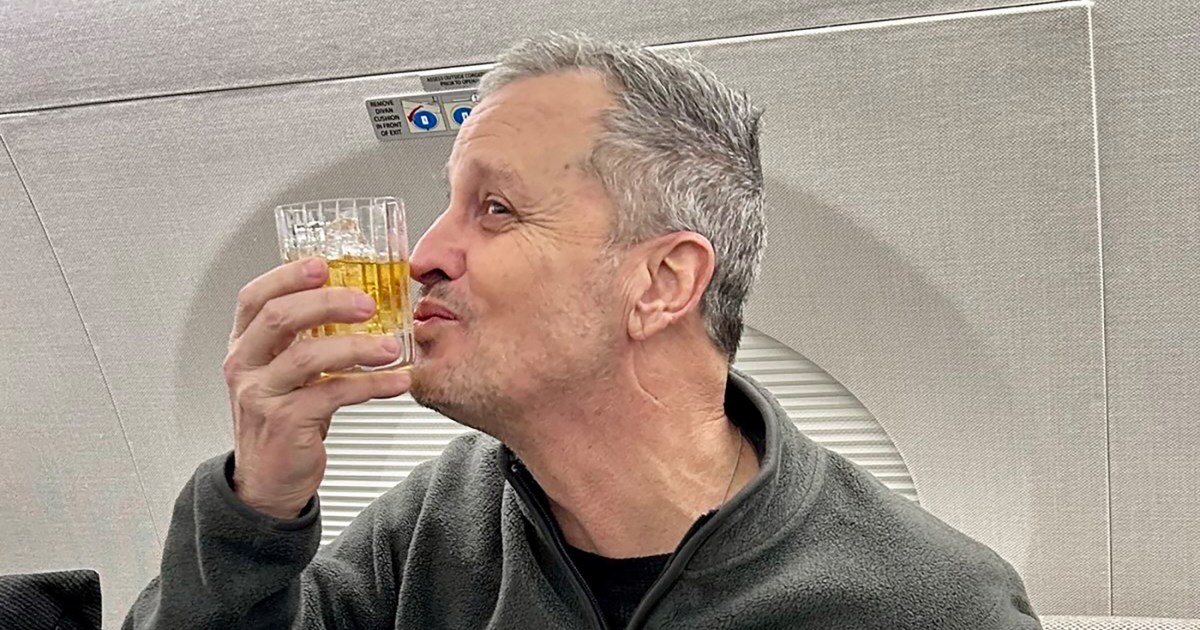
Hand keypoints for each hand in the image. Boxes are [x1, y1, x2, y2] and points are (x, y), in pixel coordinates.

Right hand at [223, 257, 410, 517]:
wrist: (269, 479)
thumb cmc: (284, 417)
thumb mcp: (286, 371)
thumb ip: (307, 338)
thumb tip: (358, 300)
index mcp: (246, 344)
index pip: (256, 297)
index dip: (288, 276)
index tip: (324, 264)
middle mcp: (246, 365)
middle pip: (280, 317)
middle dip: (328, 303)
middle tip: (368, 303)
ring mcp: (261, 394)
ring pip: (307, 357)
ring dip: (357, 346)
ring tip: (391, 346)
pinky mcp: (285, 422)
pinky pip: (333, 394)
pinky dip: (371, 384)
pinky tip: (397, 381)